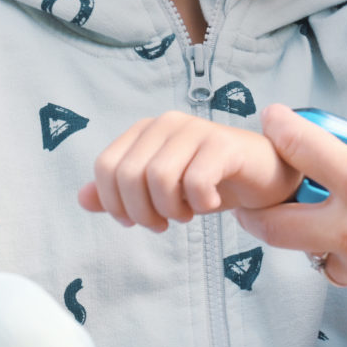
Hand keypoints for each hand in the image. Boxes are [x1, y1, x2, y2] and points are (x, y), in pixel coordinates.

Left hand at [77, 111, 302, 230]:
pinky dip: (199, 204)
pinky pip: (195, 181)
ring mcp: (195, 129)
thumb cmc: (210, 181)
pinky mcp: (223, 144)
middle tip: (164, 223)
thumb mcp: (160, 191)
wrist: (264, 175)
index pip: (105, 167)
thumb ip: (120, 193)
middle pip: (128, 175)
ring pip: (158, 178)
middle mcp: (166, 123)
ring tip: (186, 214)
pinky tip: (209, 204)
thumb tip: (82, 199)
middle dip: (142, 212)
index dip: (114, 203)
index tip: (135, 221)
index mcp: (144, 131)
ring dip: (170, 209)